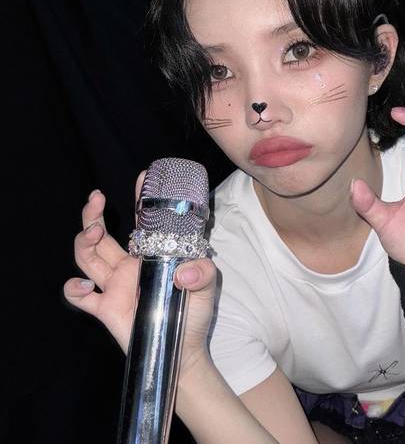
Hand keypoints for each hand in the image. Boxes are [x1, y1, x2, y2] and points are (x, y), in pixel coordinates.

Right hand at [63, 175, 215, 370]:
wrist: (183, 350)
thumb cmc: (195, 314)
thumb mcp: (208, 287)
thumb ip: (203, 273)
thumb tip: (185, 272)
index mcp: (150, 253)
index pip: (141, 220)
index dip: (139, 198)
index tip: (142, 177)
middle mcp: (128, 265)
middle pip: (101, 234)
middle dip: (93, 215)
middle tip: (96, 200)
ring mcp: (114, 285)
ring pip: (87, 256)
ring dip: (84, 241)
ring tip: (94, 234)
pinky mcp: (105, 308)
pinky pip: (79, 296)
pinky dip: (74, 289)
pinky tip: (84, 287)